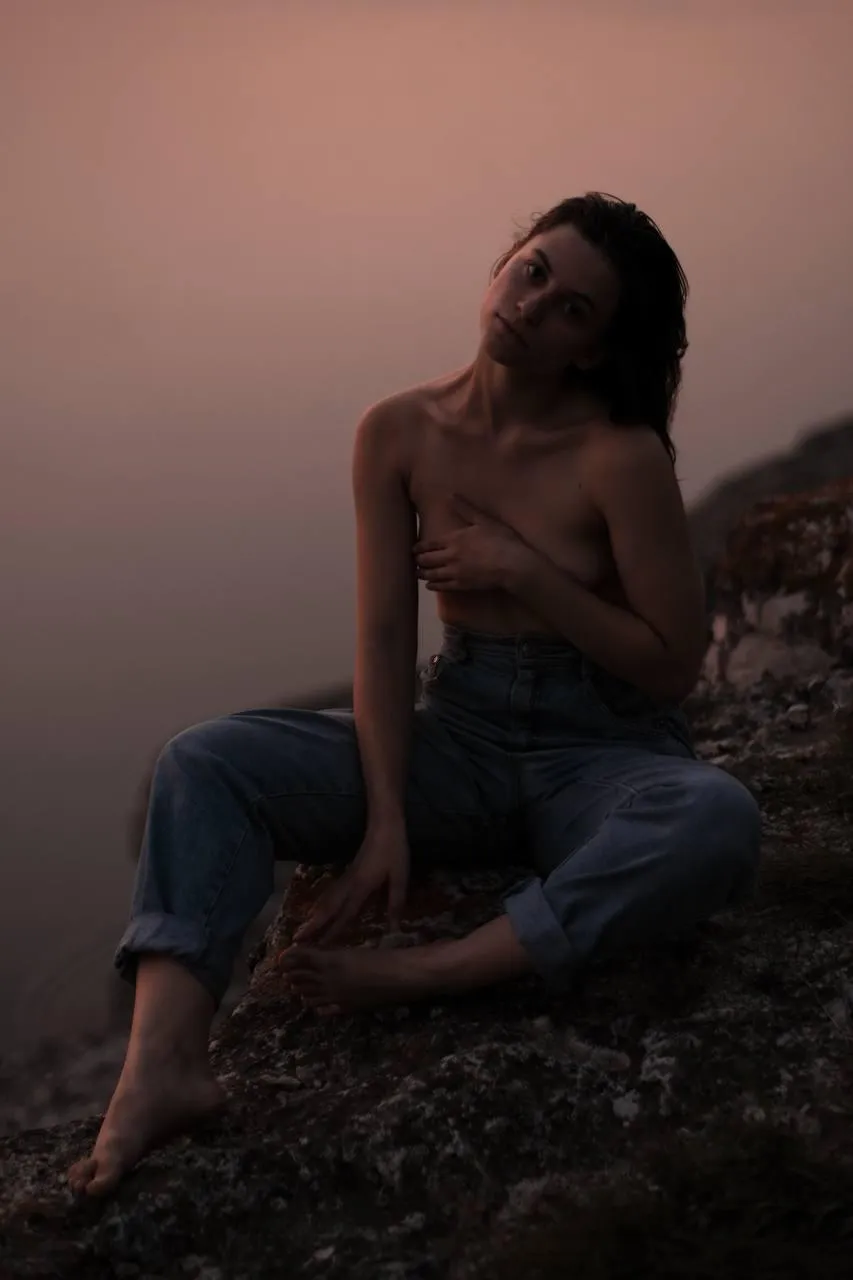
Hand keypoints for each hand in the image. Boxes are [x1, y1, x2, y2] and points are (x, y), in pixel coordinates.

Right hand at [292, 824, 409, 944]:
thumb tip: (394, 929)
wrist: (384, 825)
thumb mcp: (400, 879)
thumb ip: (395, 904)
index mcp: (361, 887)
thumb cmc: (394, 851)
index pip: (344, 914)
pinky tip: (319, 911)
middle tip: (297, 941)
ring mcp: (346, 878)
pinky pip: (330, 893)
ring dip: (314, 916)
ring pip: (326, 901)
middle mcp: (349, 884)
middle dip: (312, 926)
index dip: (332, 932)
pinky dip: (322, 906)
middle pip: (327, 909)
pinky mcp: (348, 873)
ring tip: (303, 931)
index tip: (319, 947)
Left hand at [413, 496, 530, 591]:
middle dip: (418, 560)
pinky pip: (442, 587)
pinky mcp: (462, 585)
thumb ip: (466, 508)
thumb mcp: (484, 520)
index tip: (414, 549)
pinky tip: (430, 586)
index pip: (429, 544)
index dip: (419, 547)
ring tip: (418, 573)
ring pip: (431, 574)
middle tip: (414, 561)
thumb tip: (451, 495)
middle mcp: (450, 556)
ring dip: (422, 574)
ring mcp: (455, 573)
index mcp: (454, 539)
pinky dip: (433, 586)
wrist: (512, 565)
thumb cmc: (501, 540)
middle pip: (426, 560)